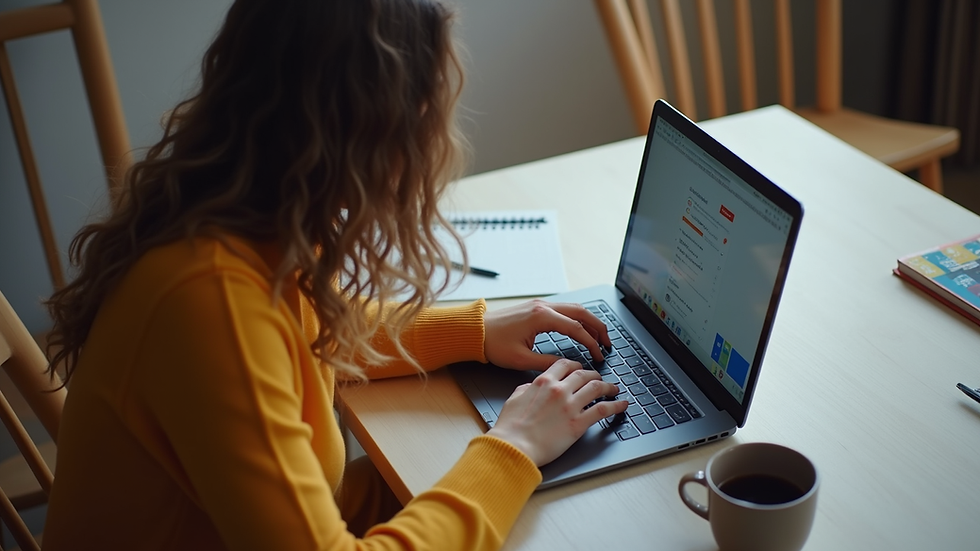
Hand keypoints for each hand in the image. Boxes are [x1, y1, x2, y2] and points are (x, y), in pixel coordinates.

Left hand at [484, 299, 610, 370]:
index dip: (591, 343)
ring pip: (574, 308)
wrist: (474, 331)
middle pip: (581, 313)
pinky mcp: (535, 306)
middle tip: (608, 343)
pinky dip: (577, 318)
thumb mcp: (522, 359)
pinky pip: (564, 308)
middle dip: (598, 328)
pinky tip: (580, 328)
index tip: (599, 356)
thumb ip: (549, 363)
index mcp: (541, 317)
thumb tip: (568, 366)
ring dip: (589, 321)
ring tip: (599, 336)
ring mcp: (539, 304)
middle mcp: (543, 306)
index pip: (576, 328)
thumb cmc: (493, 344)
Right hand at [486, 359, 626, 465]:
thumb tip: (533, 387)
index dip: (576, 366)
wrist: (514, 446)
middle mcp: (559, 390)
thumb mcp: (514, 399)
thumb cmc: (510, 428)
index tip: (580, 369)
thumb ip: (527, 389)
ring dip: (608, 387)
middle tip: (599, 379)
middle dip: (594, 375)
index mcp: (543, 382)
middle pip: (584, 374)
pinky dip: (616, 405)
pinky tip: (622, 405)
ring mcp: (570, 406)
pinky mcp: (579, 423)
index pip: (565, 365)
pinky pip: (603, 410)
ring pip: (597, 388)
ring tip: (614, 389)